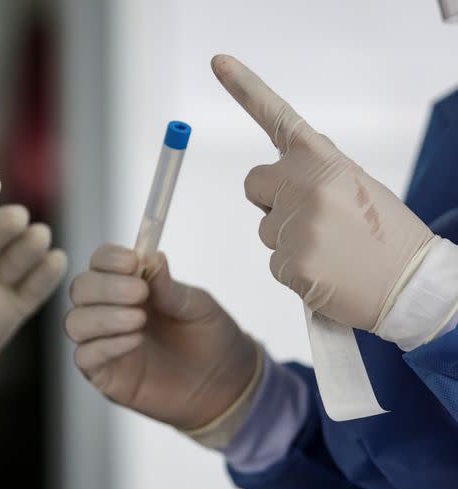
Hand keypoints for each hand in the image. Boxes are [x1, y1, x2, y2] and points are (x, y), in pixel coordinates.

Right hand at [65, 245, 257, 431]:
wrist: (224, 385)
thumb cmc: (209, 339)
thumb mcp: (197, 306)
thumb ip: (169, 287)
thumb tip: (150, 256)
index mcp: (128, 285)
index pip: (100, 262)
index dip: (109, 258)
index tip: (133, 262)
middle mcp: (108, 310)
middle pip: (80, 289)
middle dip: (106, 287)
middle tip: (139, 292)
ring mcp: (103, 342)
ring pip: (74, 322)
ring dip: (103, 316)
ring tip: (139, 319)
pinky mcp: (103, 374)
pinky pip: (85, 356)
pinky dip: (106, 345)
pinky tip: (134, 341)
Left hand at [212, 54, 433, 330]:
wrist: (413, 285)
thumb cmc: (385, 235)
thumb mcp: (357, 186)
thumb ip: (316, 173)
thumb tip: (281, 174)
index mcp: (324, 160)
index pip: (277, 117)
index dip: (244, 88)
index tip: (218, 62)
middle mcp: (304, 185)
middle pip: (253, 184)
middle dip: (269, 199)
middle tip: (308, 218)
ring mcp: (295, 225)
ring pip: (263, 229)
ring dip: (286, 239)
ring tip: (330, 250)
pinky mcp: (290, 263)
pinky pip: (273, 263)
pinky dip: (294, 271)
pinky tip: (326, 273)